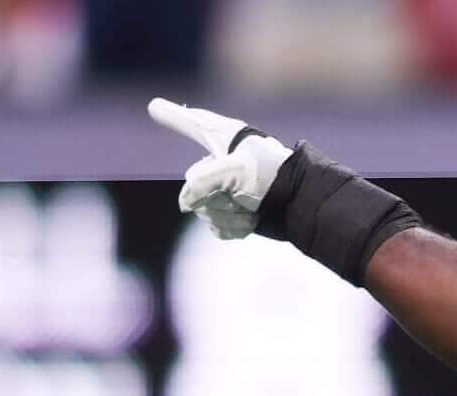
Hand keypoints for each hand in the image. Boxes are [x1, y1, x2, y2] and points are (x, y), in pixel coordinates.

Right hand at [147, 97, 292, 240]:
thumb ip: (200, 184)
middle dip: (216, 197)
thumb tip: (184, 204)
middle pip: (193, 184)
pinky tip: (251, 222)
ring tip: (251, 209)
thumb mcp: (232, 172)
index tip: (155, 107)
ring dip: (228, 215)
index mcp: (224, 139)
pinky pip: (216, 226)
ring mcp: (226, 189)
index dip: (174, 117)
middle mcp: (221, 163)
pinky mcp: (234, 212)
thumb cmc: (271, 178)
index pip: (192, 124)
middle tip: (241, 195)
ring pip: (204, 209)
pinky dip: (233, 228)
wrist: (301, 206)